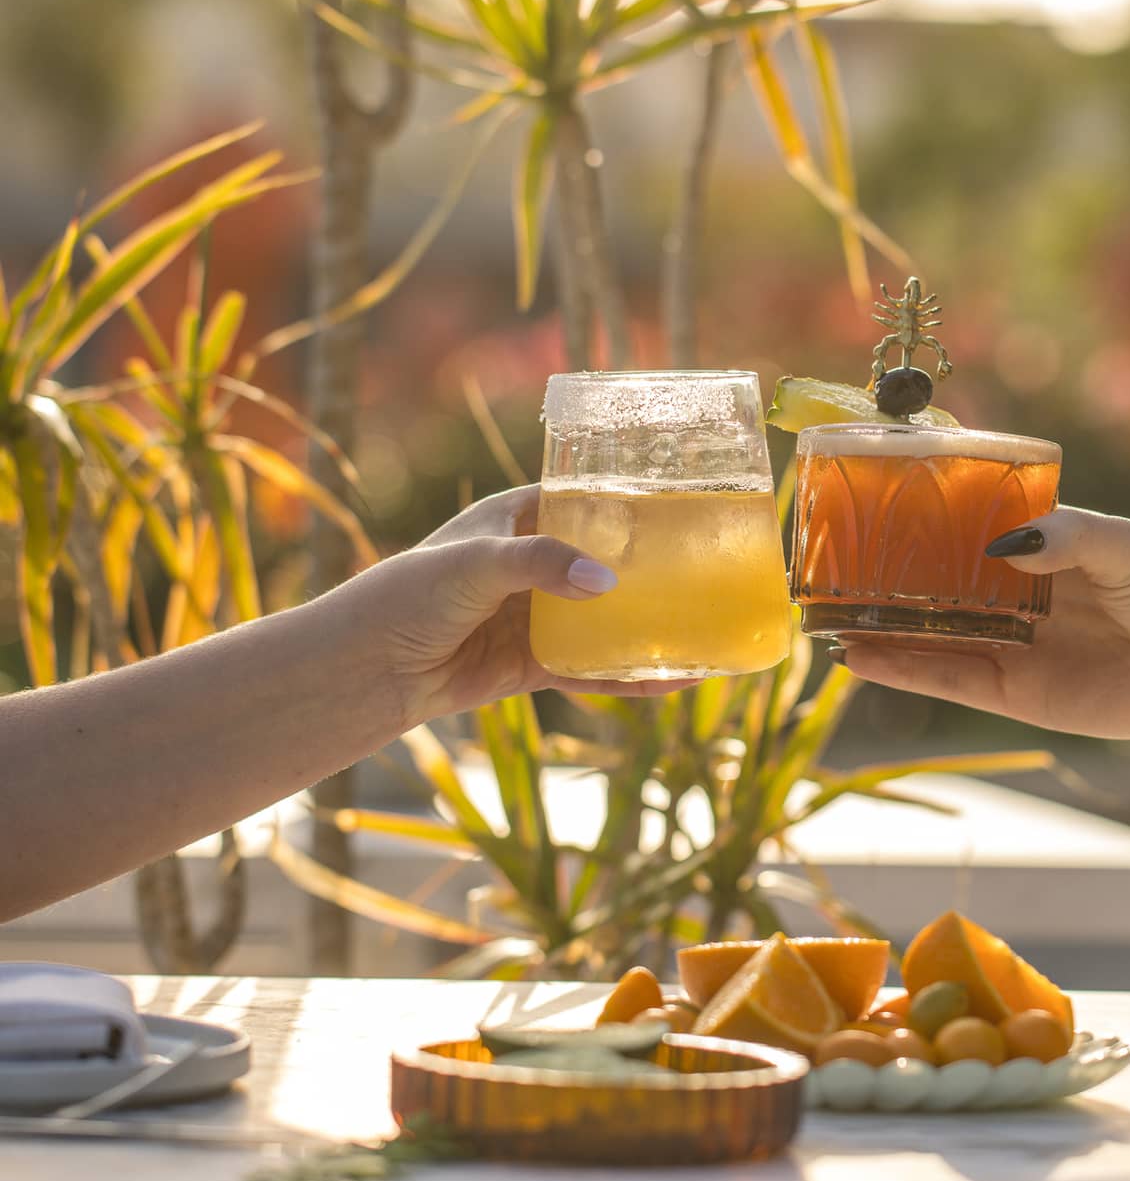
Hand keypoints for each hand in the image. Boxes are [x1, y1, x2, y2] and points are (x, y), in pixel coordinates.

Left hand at [336, 485, 684, 727]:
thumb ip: (538, 564)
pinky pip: (593, 667)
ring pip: (606, 618)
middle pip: (606, 561)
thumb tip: (606, 582)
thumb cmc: (409, 594)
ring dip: (648, 625)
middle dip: (652, 569)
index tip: (682, 503)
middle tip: (710, 571)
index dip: (629, 501)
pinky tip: (670, 681)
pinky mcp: (535, 664)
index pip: (585, 500)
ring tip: (704, 629)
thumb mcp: (474, 562)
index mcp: (518, 518)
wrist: (369, 668)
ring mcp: (537, 616)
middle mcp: (534, 564)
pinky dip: (629, 674)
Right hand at [837, 507, 1129, 740]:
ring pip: (933, 635)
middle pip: (938, 584)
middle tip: (827, 570)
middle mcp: (1019, 595)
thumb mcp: (1128, 547)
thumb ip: (1066, 538)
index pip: (970, 529)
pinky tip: (862, 658)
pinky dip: (907, 670)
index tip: (870, 510)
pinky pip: (952, 680)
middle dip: (886, 579)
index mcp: (1045, 546)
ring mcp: (1015, 646)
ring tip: (824, 618)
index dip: (923, 522)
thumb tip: (1003, 544)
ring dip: (882, 628)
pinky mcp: (1020, 695)